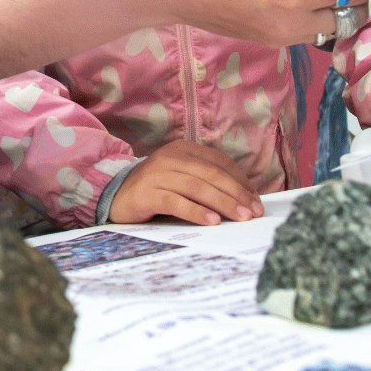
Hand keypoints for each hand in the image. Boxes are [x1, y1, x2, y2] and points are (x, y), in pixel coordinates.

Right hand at [108, 140, 266, 225]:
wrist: (113, 196)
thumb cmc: (155, 191)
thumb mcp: (181, 179)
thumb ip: (205, 182)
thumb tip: (243, 200)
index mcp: (183, 149)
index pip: (219, 162)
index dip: (240, 181)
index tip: (256, 200)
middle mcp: (170, 157)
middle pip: (211, 174)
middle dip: (237, 194)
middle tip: (254, 212)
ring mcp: (157, 174)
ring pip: (197, 187)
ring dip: (223, 203)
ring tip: (240, 217)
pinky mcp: (146, 193)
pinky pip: (176, 202)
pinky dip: (196, 211)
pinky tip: (212, 222)